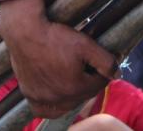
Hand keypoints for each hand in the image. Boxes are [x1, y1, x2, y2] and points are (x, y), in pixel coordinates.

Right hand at [0, 0, 117, 118]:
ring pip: (64, 104)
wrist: (25, 32)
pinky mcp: (29, 94)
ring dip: (73, 96)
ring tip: (75, 80)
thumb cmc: (55, 36)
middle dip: (88, 84)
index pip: (97, 85)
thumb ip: (105, 61)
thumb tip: (117, 74)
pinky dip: (51, 106)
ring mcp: (41, 98)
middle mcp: (58, 98)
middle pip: (81, 96)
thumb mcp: (86, 45)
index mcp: (74, 87)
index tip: (102, 65)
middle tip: (88, 70)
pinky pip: (43, 109)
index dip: (102, 74)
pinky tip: (56, 96)